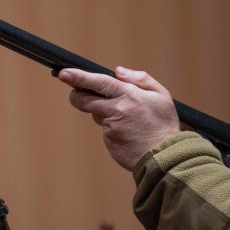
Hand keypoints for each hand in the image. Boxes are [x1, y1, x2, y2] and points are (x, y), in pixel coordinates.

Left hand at [57, 66, 180, 169]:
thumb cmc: (164, 125)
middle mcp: (116, 111)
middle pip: (84, 100)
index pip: (98, 82)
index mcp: (128, 96)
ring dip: (105, 114)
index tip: (63, 73)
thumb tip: (118, 71)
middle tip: (78, 93)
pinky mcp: (109, 143)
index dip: (78, 77)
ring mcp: (110, 129)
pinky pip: (106, 132)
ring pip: (97, 116)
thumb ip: (141, 79)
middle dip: (76, 95)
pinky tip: (129, 134)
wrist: (165, 158)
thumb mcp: (162, 95)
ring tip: (129, 121)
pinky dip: (114, 130)